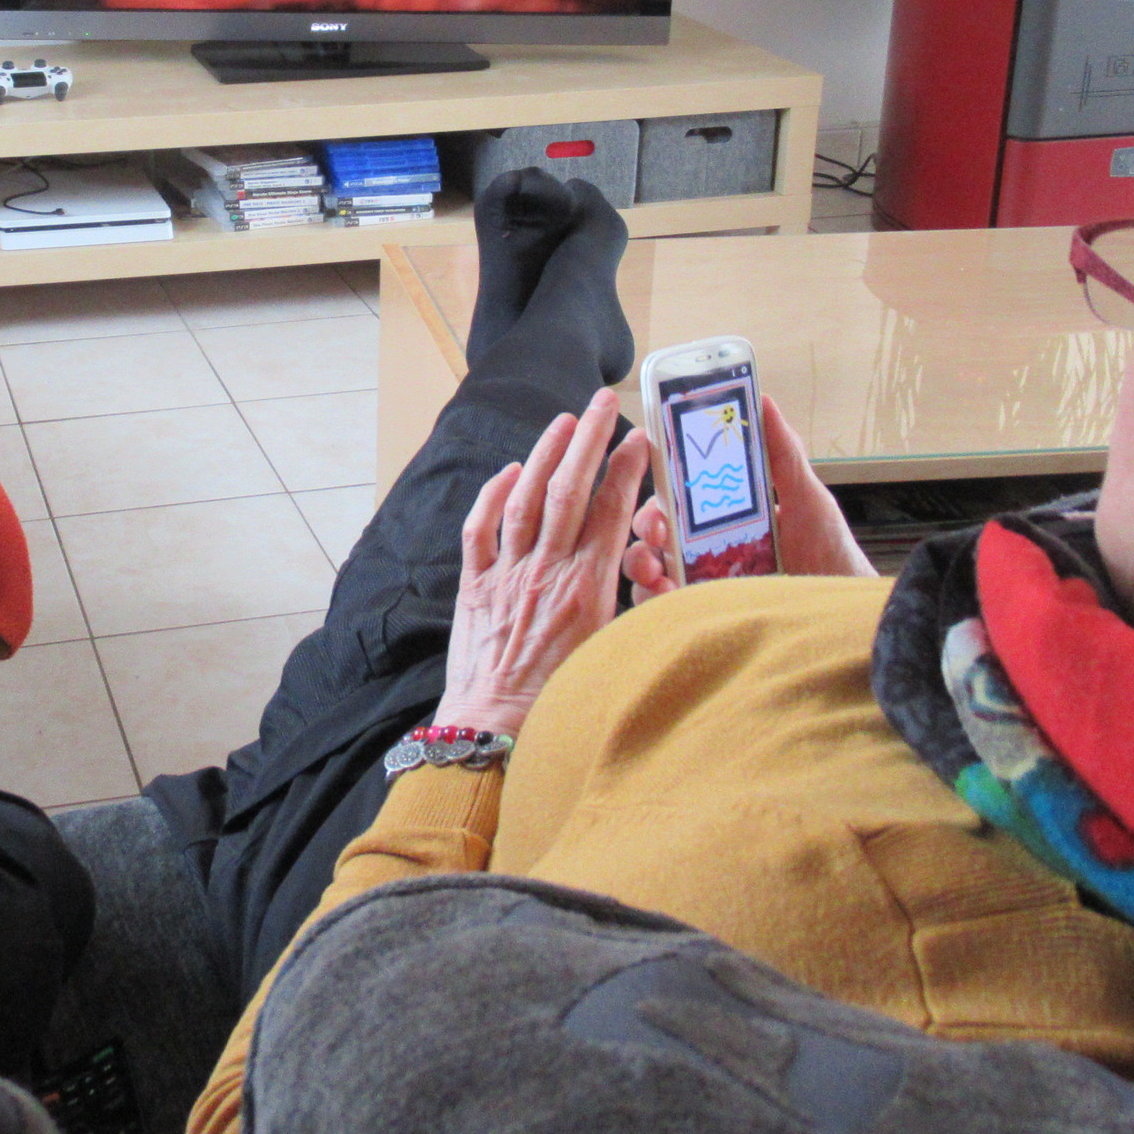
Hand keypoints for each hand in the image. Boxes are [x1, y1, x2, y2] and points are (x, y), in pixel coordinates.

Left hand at [434, 388, 652, 739]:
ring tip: (563, 422)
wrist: (494, 734)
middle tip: (602, 400)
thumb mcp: (615, 656)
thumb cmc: (560, 705)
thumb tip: (659, 574)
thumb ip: (636, 610)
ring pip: (525, 498)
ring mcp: (507, 575)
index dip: (629, 467)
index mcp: (590, 588)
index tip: (642, 438)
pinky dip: (493, 495)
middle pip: (570, 488)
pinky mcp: (474, 587)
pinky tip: (509, 472)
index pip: (614, 509)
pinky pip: (481, 529)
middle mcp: (548, 571)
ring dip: (544, 454)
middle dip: (588, 437)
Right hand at [620, 397, 874, 587]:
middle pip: (655, 531)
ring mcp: (703, 583)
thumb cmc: (830, 550)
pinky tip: (664, 595)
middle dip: (644, 527)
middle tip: (656, 532)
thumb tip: (764, 401)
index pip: (677, 496)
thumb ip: (783, 454)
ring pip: (650, 569)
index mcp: (724, 514)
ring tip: (652, 570)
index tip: (657, 488)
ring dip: (639, 564)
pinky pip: (666, 608)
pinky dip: (654, 600)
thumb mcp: (806, 497)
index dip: (659, 490)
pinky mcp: (706, 614)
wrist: (844, 607)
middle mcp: (706, 547)